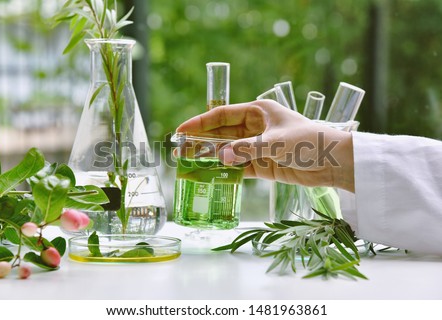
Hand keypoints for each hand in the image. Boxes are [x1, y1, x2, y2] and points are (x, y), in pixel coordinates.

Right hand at [176, 99, 354, 191]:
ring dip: (210, 157)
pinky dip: (225, 171)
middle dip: (200, 141)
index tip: (180, 130)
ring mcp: (258, 147)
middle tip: (178, 150)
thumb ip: (247, 149)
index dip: (199, 122)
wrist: (335, 162)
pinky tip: (209, 175)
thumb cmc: (309, 142)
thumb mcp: (276, 142)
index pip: (222, 115)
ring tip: (187, 163)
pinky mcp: (263, 165)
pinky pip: (239, 167)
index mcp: (258, 112)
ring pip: (227, 151)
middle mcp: (255, 128)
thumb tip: (219, 157)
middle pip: (221, 134)